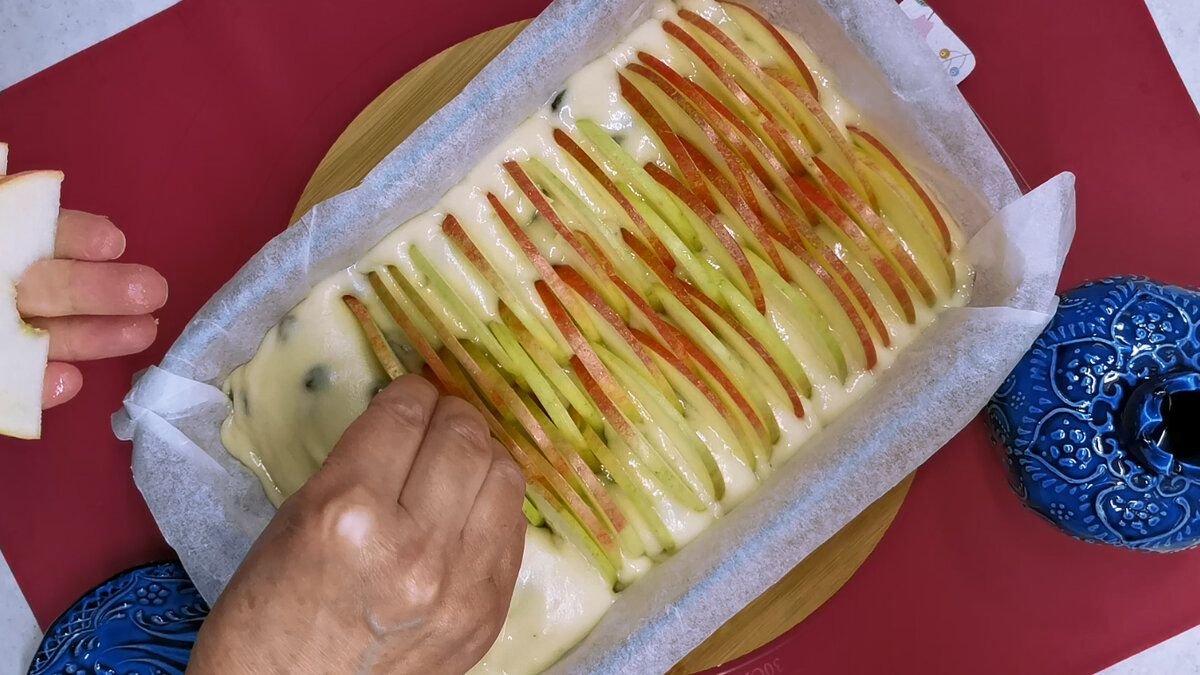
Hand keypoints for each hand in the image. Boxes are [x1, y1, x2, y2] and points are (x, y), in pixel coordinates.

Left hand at [17, 210, 167, 407]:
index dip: (71, 237)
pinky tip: (69, 383)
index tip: (112, 243)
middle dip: (99, 289)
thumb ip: (13, 230)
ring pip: (44, 333)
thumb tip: (39, 227)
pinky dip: (40, 385)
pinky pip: (15, 382)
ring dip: (93, 336)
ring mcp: (1, 337)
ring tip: (145, 334)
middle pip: (47, 287)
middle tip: (153, 291)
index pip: (29, 237)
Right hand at [188, 375, 526, 674]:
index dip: (410, 391)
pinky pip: (513, 529)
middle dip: (451, 414)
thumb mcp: (295, 522)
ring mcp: (460, 583)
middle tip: (437, 417)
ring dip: (481, 455)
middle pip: (464, 437)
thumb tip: (407, 422)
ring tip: (458, 459)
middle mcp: (414, 545)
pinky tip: (469, 508)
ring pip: (503, 475)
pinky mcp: (487, 613)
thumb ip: (357, 467)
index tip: (411, 391)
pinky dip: (493, 506)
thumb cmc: (267, 619)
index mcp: (349, 513)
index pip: (404, 415)